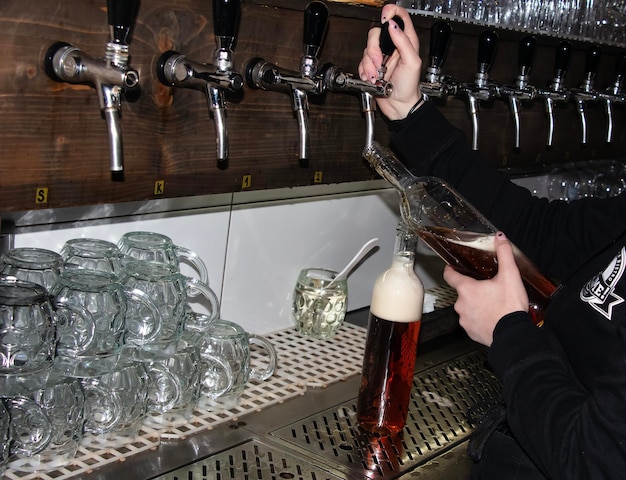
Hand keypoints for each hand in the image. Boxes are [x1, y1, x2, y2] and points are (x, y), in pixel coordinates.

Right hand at [357, 5, 421, 120]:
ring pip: (366, 50)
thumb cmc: (409, 86)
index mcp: (405, 41)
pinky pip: (361, 63)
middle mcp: (392, 46)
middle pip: (375, 33)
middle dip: (373, 49)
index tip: (385, 18)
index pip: (398, 17)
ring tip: (378, 75)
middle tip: (379, 62)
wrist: (399, 105)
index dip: (391, 12)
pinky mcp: (371, 67)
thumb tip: (393, 26)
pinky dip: (364, 72)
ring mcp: (380, 57)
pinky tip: (373, 79)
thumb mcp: (412, 62)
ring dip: (369, 65)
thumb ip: (403, 41)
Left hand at [443, 232, 528, 346]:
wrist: (513, 334)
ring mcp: (464, 319)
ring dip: (476, 305)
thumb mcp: (510, 276)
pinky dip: (479, 319)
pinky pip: (472, 322)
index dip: (450, 270)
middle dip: (472, 290)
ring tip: (492, 304)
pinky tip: (491, 317)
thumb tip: (500, 237)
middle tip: (487, 289)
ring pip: (467, 308)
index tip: (452, 267)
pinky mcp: (470, 332)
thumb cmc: (509, 306)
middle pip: (462, 292)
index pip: (450, 275)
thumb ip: (504, 254)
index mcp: (466, 289)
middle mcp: (460, 304)